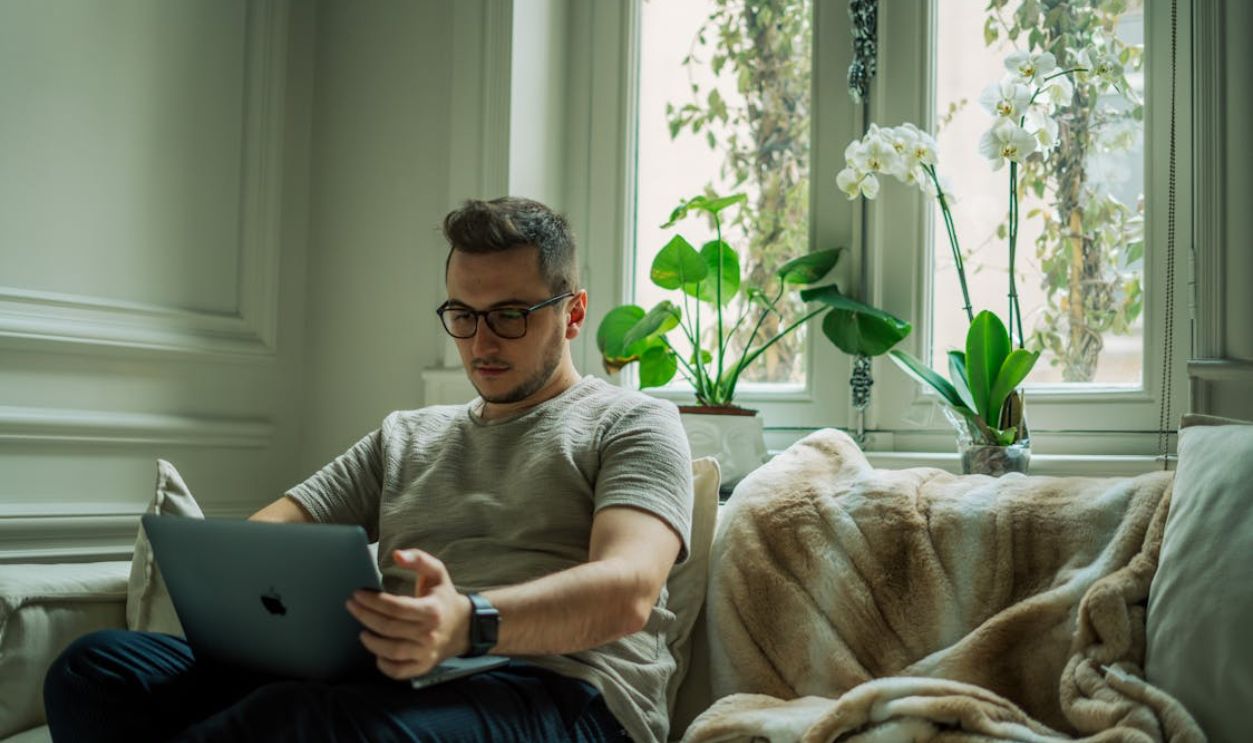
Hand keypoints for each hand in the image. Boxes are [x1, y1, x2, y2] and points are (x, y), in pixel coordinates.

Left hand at [345, 548, 470, 678]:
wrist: (464, 627)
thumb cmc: (444, 597)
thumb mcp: (437, 573)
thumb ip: (418, 559)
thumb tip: (397, 555)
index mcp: (432, 610)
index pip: (395, 607)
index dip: (373, 601)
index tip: (357, 594)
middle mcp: (429, 633)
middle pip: (389, 627)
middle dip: (365, 616)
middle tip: (351, 606)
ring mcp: (426, 653)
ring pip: (391, 651)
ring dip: (371, 641)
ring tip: (362, 630)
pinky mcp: (423, 666)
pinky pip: (398, 671)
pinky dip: (384, 664)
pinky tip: (377, 651)